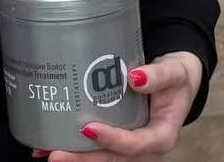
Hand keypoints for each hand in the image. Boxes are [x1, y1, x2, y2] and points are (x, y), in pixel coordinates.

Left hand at [32, 52, 203, 160]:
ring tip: (45, 152)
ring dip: (75, 158)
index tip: (89, 129)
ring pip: (102, 158)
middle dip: (84, 160)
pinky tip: (51, 144)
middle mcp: (145, 147)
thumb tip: (136, 77)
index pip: (136, 145)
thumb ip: (160, 75)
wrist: (178, 76)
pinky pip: (98, 148)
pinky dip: (76, 148)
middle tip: (55, 155)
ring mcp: (130, 144)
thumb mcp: (176, 71)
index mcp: (162, 135)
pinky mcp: (118, 137)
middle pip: (113, 160)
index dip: (113, 140)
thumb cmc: (178, 75)